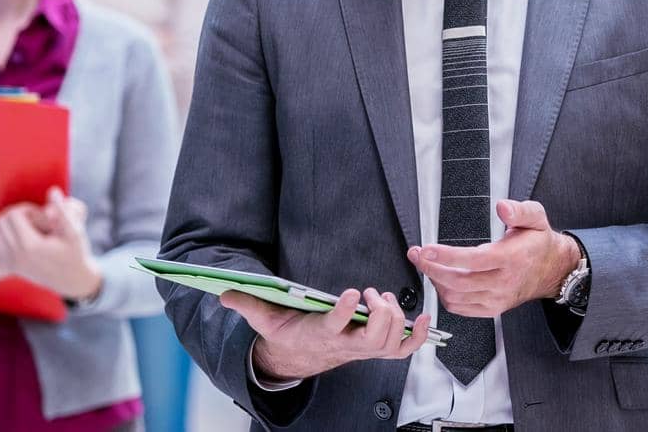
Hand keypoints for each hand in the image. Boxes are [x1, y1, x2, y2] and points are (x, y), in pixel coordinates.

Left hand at [0, 187, 102, 301]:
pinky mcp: (10, 266)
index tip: (40, 213)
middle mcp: (16, 256)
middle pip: (2, 222)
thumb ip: (63, 211)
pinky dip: (5, 235)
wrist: (71, 280)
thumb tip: (52, 191)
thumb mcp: (75, 232)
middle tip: (33, 218)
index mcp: (30, 246)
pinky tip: (21, 235)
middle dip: (16, 215)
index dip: (26, 208)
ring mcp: (11, 263)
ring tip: (27, 226)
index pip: (13, 215)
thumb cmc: (75, 253)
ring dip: (8, 225)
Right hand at [225, 285, 431, 380]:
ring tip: (381, 298)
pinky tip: (422, 319)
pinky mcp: (376, 348)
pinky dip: (417, 336)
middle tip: (372, 295)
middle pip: (375, 338)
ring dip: (394, 317)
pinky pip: (404, 349)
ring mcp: (364, 348)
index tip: (353, 293)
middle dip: (380, 313)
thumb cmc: (289, 334)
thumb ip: (248, 304)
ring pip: (391, 342)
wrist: (300, 356)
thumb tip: (225, 294)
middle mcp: (347, 345)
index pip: (336, 326)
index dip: (346, 311)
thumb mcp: (266, 319)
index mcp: (320, 334)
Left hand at [408, 200, 579, 318]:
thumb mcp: (535, 218)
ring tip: (426, 264)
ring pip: (456, 297)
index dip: (447, 256)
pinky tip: (440, 280)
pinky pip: (460, 308)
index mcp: (512, 259)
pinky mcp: (491, 309)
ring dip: (435, 281)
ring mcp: (496, 299)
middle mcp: (503, 282)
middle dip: (431, 267)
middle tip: (416, 254)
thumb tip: (503, 207)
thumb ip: (519, 210)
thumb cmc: (538, 243)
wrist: (552, 270)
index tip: (427, 249)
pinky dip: (445, 295)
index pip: (474, 261)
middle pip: (459, 282)